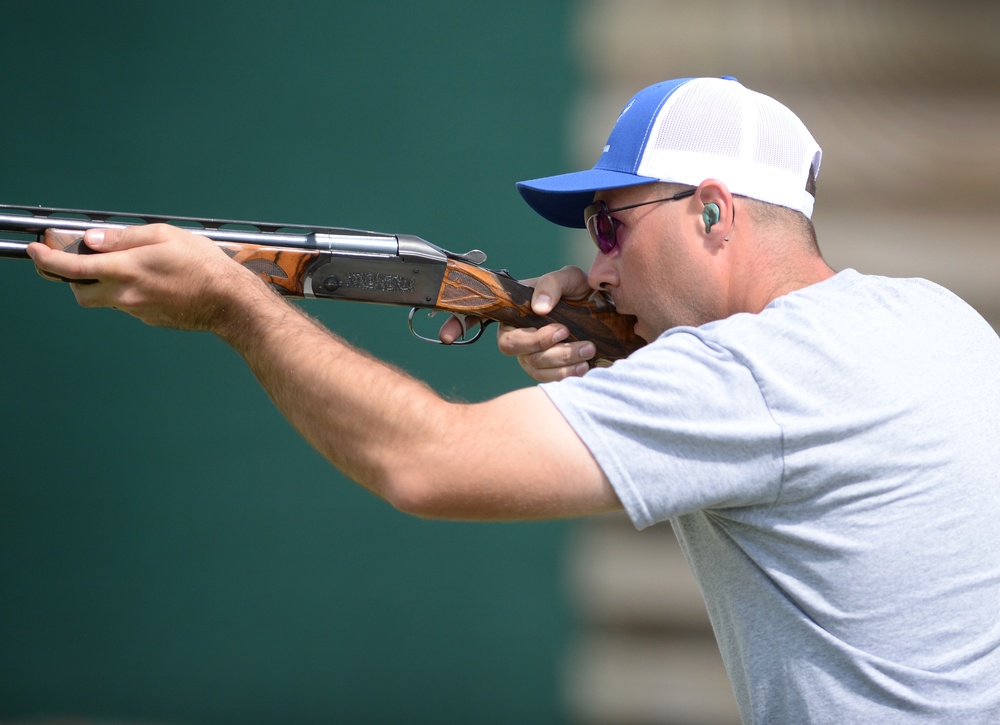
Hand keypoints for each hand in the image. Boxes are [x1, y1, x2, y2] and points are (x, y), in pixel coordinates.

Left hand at [26, 223, 256, 330]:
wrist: (230, 302)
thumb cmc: (204, 266)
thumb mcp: (164, 235)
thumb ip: (124, 237)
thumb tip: (93, 239)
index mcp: (124, 270)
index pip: (70, 268)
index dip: (46, 259)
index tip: (36, 250)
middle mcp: (125, 295)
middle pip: (79, 293)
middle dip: (72, 279)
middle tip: (80, 261)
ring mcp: (137, 311)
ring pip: (106, 299)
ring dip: (105, 284)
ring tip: (133, 266)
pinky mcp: (151, 319)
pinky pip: (129, 305)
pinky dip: (130, 291)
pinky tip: (156, 281)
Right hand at [497, 265, 596, 381]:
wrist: (596, 302)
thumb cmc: (575, 287)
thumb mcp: (567, 277)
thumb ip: (550, 284)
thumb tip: (539, 308)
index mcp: (515, 318)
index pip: (508, 340)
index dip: (532, 341)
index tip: (563, 330)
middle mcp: (520, 340)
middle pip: (527, 358)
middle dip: (557, 354)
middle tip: (587, 344)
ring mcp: (533, 356)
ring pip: (540, 371)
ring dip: (566, 365)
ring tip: (590, 352)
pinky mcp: (548, 367)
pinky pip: (551, 378)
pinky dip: (568, 374)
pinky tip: (584, 366)